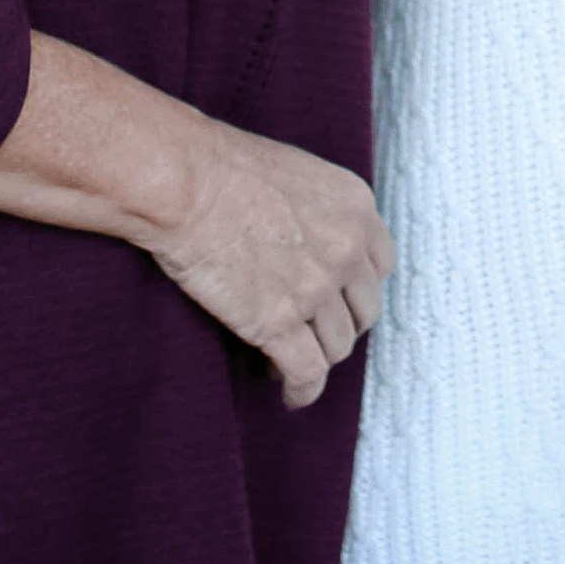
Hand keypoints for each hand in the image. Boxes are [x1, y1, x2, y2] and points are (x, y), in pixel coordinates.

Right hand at [142, 114, 394, 409]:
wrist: (185, 183)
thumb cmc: (222, 169)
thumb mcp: (297, 175)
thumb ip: (318, 212)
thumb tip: (309, 243)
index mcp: (356, 208)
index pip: (379, 266)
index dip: (355, 289)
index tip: (335, 300)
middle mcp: (347, 249)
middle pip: (362, 311)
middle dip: (339, 325)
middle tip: (309, 332)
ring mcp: (316, 289)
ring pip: (337, 346)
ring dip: (316, 357)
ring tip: (287, 360)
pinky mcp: (279, 323)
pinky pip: (307, 372)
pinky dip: (302, 390)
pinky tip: (289, 394)